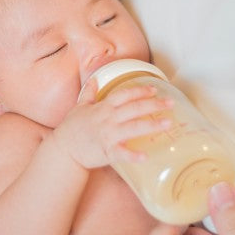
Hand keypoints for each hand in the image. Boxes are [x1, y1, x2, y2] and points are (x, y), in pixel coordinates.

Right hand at [53, 78, 171, 168]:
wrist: (63, 149)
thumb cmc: (71, 129)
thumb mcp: (79, 106)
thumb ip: (89, 92)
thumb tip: (94, 78)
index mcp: (103, 107)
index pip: (124, 95)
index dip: (140, 90)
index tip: (154, 89)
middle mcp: (108, 118)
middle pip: (134, 108)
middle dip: (153, 104)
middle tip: (170, 103)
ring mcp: (108, 135)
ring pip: (133, 127)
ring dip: (151, 125)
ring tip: (167, 123)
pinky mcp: (107, 151)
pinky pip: (122, 153)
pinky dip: (133, 155)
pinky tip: (146, 156)